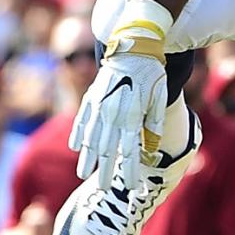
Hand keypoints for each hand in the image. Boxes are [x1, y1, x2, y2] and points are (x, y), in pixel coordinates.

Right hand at [70, 0, 172, 191]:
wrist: (133, 45)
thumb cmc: (151, 73)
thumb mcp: (160, 97)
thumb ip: (154, 123)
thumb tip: (152, 148)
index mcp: (132, 115)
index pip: (131, 150)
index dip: (131, 170)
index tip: (133, 186)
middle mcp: (113, 113)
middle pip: (108, 149)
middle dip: (106, 170)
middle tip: (104, 188)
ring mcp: (100, 105)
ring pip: (91, 137)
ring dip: (87, 157)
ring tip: (83, 174)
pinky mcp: (91, 97)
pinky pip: (82, 119)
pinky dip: (77, 134)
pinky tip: (75, 147)